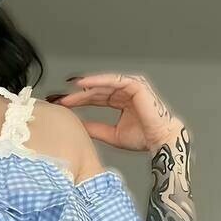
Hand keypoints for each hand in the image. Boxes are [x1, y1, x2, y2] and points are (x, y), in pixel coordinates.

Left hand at [46, 71, 184, 152]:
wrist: (159, 141)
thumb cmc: (142, 138)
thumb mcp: (111, 134)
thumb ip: (95, 128)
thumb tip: (77, 128)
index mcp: (121, 101)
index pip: (95, 98)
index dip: (79, 101)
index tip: (62, 104)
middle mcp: (125, 91)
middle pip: (96, 90)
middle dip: (77, 95)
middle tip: (60, 98)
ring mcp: (131, 86)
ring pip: (103, 84)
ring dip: (85, 87)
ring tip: (69, 91)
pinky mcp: (136, 84)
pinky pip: (114, 80)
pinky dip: (99, 81)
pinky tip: (84, 84)